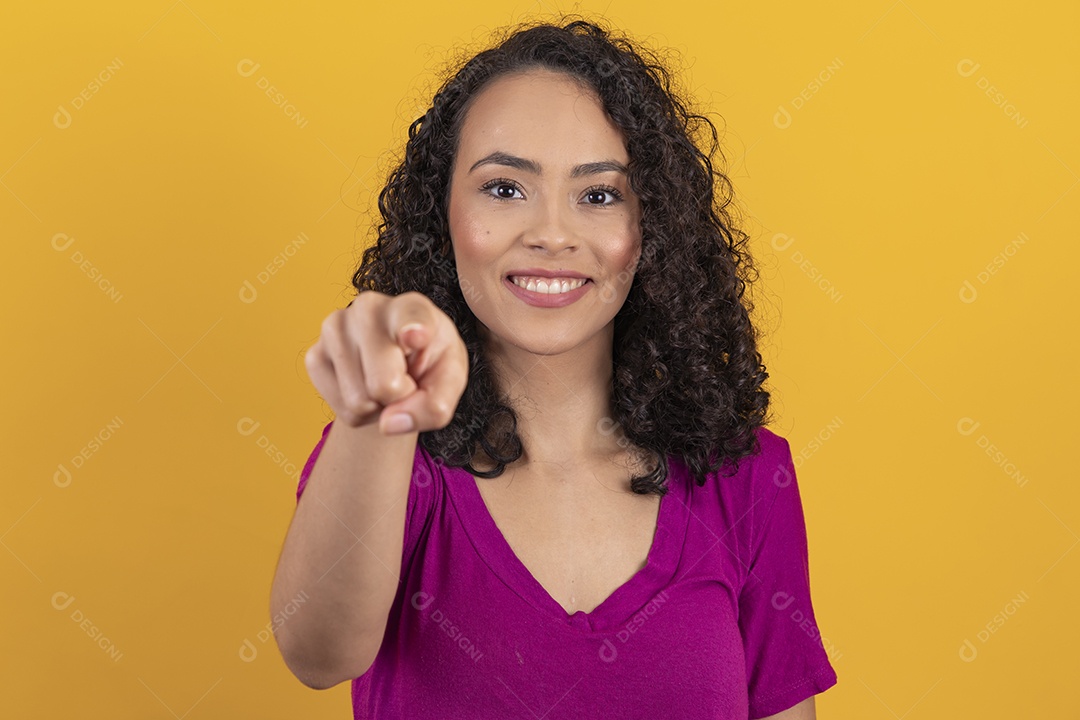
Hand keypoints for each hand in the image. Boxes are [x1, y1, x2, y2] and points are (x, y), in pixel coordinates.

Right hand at [304, 291, 468, 434]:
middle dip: (400, 398)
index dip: (414, 330)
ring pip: (359, 402)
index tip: (416, 336)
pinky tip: (365, 384)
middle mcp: (369, 308)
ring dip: (378, 407)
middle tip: (407, 379)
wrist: (398, 363)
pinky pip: (341, 409)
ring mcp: (336, 328)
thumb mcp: (450, 382)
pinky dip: (359, 412)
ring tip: (386, 381)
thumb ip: (434, 407)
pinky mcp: (314, 354)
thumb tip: (389, 424)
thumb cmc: (429, 363)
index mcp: (412, 307)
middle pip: (384, 385)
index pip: (411, 318)